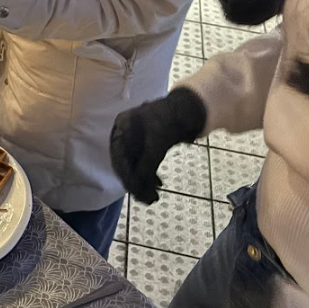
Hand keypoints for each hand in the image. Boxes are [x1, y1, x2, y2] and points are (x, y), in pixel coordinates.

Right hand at [110, 87, 206, 204]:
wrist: (190, 108)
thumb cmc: (170, 121)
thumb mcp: (156, 145)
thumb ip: (145, 166)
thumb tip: (137, 189)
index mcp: (122, 127)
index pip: (118, 157)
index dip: (125, 176)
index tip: (134, 192)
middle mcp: (126, 132)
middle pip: (126, 162)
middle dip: (136, 182)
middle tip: (146, 199)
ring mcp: (137, 137)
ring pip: (136, 164)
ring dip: (144, 181)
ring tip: (154, 196)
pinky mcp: (149, 143)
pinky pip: (145, 161)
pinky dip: (151, 173)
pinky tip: (158, 184)